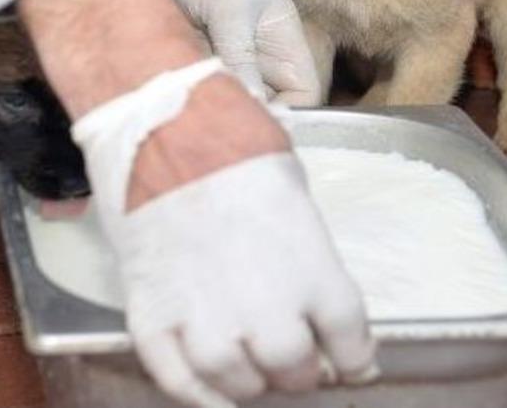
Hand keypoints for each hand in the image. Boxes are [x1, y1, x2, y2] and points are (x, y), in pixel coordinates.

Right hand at [74, 65, 377, 407]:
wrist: (161, 126)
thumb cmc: (232, 142)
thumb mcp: (292, 190)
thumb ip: (305, 249)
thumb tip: (308, 282)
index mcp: (314, 271)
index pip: (350, 344)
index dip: (354, 359)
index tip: (352, 362)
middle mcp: (266, 309)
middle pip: (295, 372)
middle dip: (298, 369)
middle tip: (292, 356)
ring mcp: (205, 319)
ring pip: (238, 385)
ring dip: (249, 382)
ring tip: (249, 365)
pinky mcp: (153, 318)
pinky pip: (178, 381)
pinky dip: (197, 394)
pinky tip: (209, 388)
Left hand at [131, 0, 320, 105]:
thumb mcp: (228, 6)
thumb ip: (240, 55)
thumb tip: (251, 105)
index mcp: (282, 41)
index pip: (303, 94)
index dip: (291, 116)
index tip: (256, 127)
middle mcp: (257, 56)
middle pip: (266, 106)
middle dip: (246, 117)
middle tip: (218, 123)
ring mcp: (222, 59)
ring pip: (229, 100)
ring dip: (213, 107)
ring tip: (193, 108)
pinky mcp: (190, 58)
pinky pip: (196, 88)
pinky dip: (187, 94)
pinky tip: (173, 94)